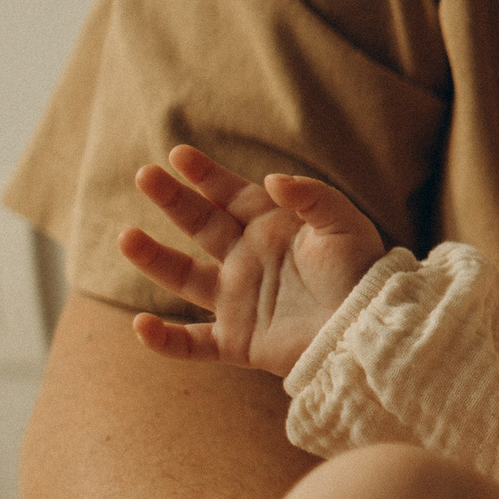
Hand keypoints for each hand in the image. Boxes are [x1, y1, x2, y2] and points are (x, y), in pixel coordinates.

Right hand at [118, 144, 386, 376]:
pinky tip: (140, 326)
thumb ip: (311, 197)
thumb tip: (270, 179)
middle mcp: (247, 260)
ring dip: (153, 258)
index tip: (179, 154)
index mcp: (271, 229)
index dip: (205, 174)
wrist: (372, 329)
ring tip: (126, 237)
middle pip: (200, 225)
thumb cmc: (363, 274)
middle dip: (173, 200)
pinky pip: (191, 343)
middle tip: (146, 176)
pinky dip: (164, 340)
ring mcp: (238, 300)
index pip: (230, 195)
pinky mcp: (238, 341)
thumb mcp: (345, 225)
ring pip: (183, 277)